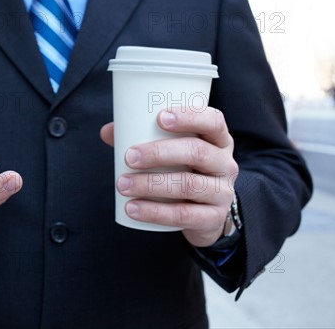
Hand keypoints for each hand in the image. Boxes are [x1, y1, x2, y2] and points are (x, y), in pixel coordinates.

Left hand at [100, 107, 238, 246]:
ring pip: (188, 185)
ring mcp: (222, 192)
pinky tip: (132, 208)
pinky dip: (154, 212)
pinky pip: (183, 215)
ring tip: (123, 184)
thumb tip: (108, 131)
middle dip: (159, 153)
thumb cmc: (184, 171)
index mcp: (218, 140)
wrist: (205, 214)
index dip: (189, 117)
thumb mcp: (172, 153)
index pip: (213, 121)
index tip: (159, 118)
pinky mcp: (213, 218)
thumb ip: (142, 138)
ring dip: (151, 184)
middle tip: (129, 157)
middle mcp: (226, 164)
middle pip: (197, 152)